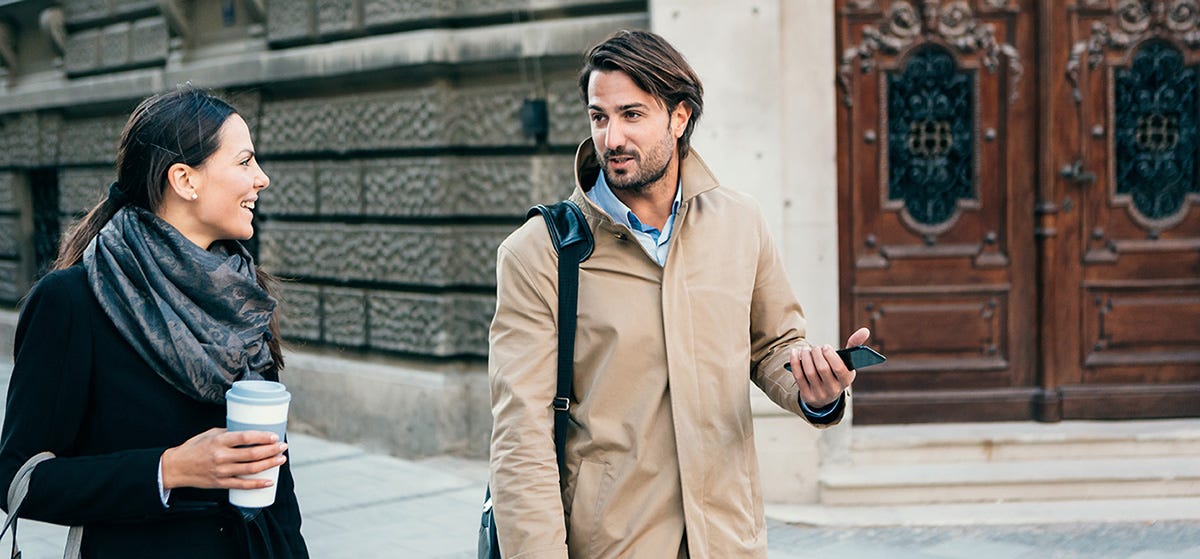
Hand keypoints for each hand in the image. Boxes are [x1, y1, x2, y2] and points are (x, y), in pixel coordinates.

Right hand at [161, 428, 287, 490]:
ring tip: (280, 460)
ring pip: (250, 469)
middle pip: (252, 454)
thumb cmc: (193, 448)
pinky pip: (242, 485)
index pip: (245, 438)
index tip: (275, 436)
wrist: (175, 467)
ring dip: (269, 465)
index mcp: (219, 441)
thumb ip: (228, 434)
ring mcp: (221, 471)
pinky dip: (257, 484)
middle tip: (283, 447)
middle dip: (271, 451)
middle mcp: (221, 456)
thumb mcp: (210, 434)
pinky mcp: (220, 483)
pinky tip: (269, 481)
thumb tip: (249, 433)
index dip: (262, 437)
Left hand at [789, 327, 869, 408]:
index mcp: (846, 380)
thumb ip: (854, 346)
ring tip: (806, 350)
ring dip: (806, 356)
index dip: (830, 355)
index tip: (825, 346)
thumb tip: (865, 330)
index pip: (839, 368)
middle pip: (822, 369)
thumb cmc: (837, 372)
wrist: (825, 395)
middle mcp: (834, 389)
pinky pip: (798, 376)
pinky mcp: (807, 395)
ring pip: (810, 372)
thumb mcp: (847, 362)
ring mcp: (819, 394)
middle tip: (815, 348)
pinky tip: (795, 352)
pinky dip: (795, 362)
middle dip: (816, 354)